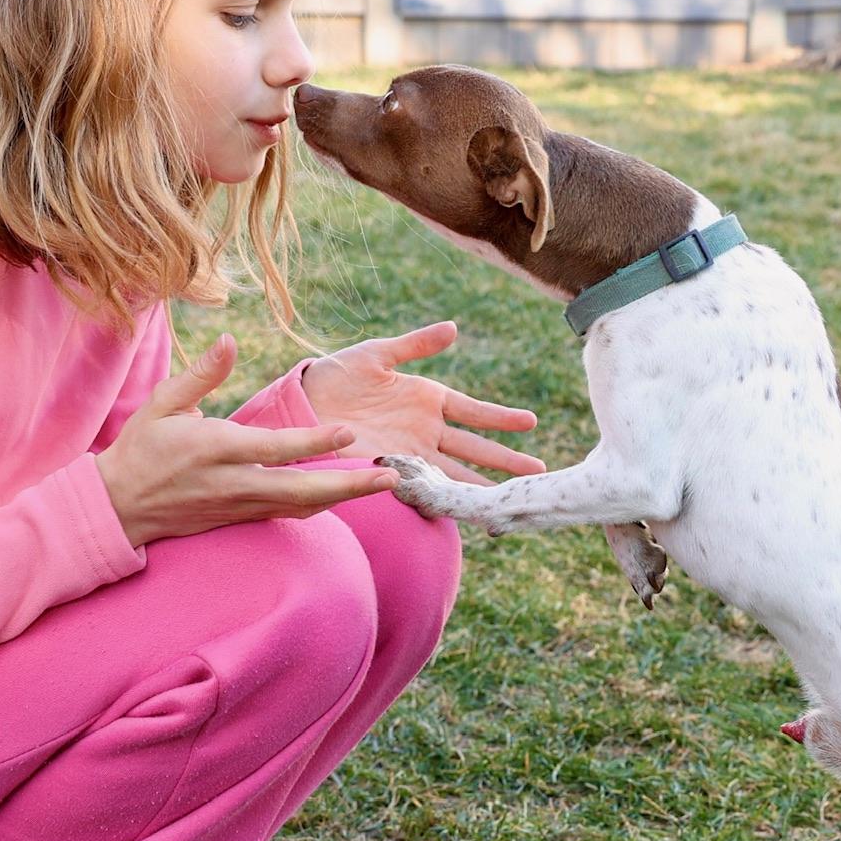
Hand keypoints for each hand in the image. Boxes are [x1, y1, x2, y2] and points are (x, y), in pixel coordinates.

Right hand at [95, 335, 399, 547]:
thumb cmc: (140, 449)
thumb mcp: (161, 404)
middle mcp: (233, 482)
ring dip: (344, 498)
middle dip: (348, 485)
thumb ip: (200, 375)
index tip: (349, 432)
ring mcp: (239, 506)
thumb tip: (229, 340)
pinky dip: (320, 505)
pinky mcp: (241, 519)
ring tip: (383, 486)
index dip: (315, 443)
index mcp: (215, 449)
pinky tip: (346, 495)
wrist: (117, 508)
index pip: (275, 448)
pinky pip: (288, 514)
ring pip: (300, 507)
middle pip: (300, 490)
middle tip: (390, 477)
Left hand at [300, 320, 544, 484]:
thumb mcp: (377, 355)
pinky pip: (422, 488)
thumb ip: (415, 344)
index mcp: (428, 399)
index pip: (475, 412)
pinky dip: (442, 499)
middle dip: (506, 461)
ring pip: (455, 474)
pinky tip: (462, 512)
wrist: (302, 405)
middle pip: (474, 450)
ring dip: (481, 487)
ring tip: (509, 501)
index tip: (531, 423)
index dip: (502, 419)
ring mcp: (410, 455)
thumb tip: (453, 328)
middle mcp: (425, 431)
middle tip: (538, 473)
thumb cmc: (337, 375)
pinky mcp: (389, 472)